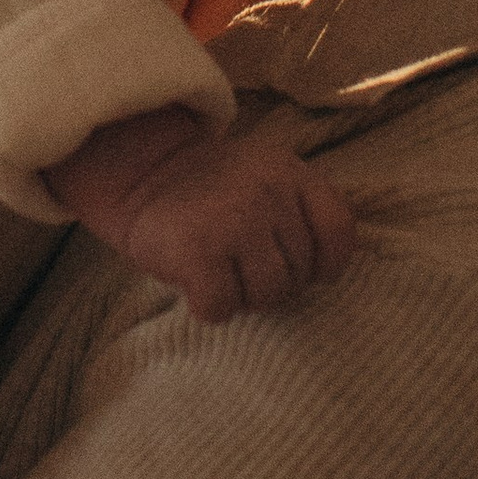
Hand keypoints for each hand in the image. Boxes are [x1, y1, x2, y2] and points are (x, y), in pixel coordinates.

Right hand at [47, 101, 355, 323]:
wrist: (139, 173)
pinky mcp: (198, 252)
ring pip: (267, 295)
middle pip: (299, 274)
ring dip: (243, 296)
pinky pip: (222, 307)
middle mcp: (268, 192)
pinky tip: (195, 284)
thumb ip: (298, 210)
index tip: (302, 268)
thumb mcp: (265, 178)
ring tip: (220, 272)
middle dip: (272, 282)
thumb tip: (324, 273)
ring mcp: (234, 222)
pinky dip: (209, 307)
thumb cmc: (209, 192)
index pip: (338, 230)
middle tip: (239, 264)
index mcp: (290, 171)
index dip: (325, 262)